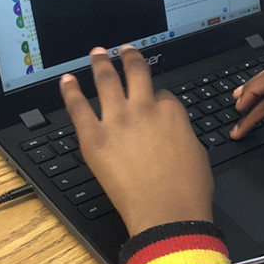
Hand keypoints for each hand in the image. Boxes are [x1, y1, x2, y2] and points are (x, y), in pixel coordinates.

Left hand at [60, 46, 213, 235]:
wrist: (168, 213)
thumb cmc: (188, 190)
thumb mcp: (196, 152)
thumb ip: (180, 133)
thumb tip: (170, 131)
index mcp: (171, 112)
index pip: (162, 93)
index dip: (156, 96)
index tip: (153, 99)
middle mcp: (144, 108)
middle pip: (135, 72)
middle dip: (129, 58)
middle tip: (124, 50)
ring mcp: (118, 120)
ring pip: (106, 81)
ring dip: (100, 63)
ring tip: (96, 53)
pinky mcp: (94, 138)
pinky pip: (78, 107)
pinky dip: (70, 91)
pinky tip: (66, 81)